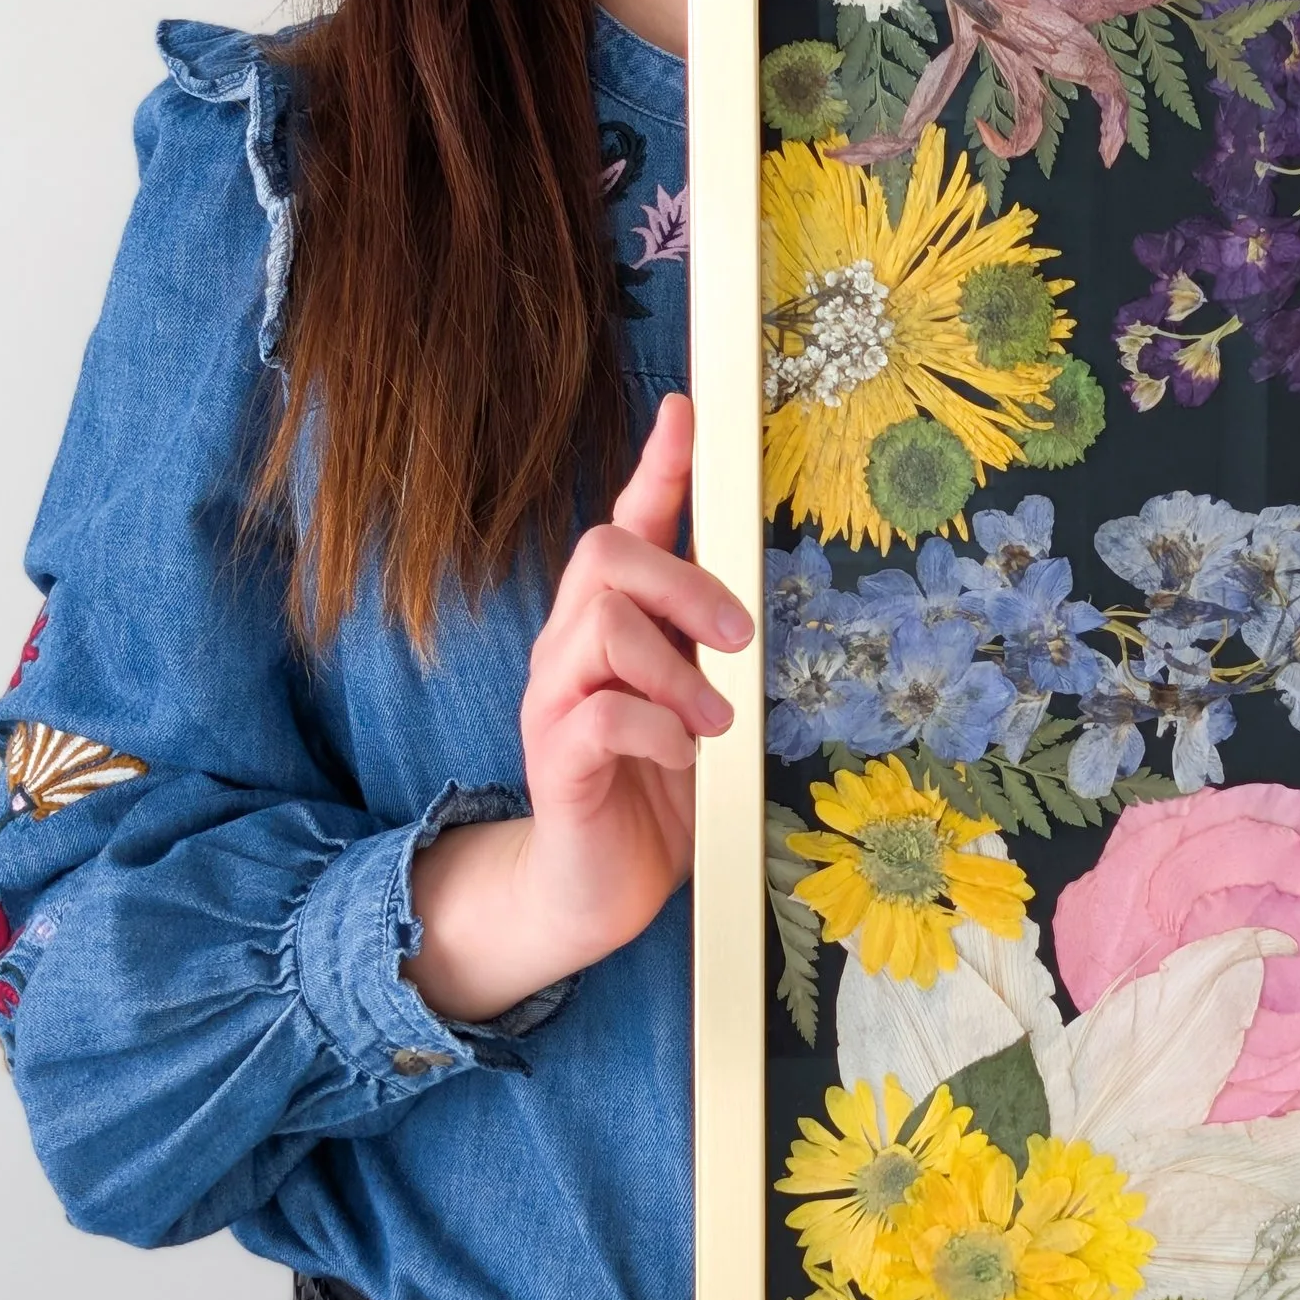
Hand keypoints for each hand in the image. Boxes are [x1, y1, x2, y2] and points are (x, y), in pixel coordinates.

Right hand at [408, 394, 751, 1021]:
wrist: (596, 889)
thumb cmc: (651, 790)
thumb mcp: (692, 702)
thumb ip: (702, 645)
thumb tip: (745, 593)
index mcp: (610, 628)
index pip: (626, 525)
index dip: (656, 465)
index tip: (685, 409)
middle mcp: (570, 650)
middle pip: (605, 557)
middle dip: (683, 583)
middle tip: (738, 639)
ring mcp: (554, 702)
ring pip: (602, 628)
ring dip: (675, 672)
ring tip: (710, 723)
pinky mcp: (554, 761)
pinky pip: (596, 717)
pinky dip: (654, 731)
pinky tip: (678, 757)